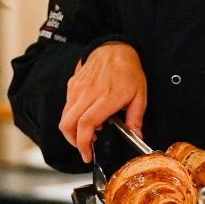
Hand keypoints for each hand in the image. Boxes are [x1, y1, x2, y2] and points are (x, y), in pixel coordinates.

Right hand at [60, 42, 146, 162]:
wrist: (114, 49)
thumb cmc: (128, 71)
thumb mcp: (140, 95)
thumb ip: (136, 118)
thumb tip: (137, 137)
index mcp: (106, 98)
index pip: (86, 125)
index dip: (83, 144)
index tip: (87, 155)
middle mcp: (87, 93)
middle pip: (68, 124)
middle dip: (74, 142)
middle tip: (86, 148)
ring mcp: (77, 88)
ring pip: (64, 117)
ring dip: (73, 131)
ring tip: (89, 132)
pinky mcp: (72, 85)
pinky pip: (67, 107)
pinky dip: (72, 118)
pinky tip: (86, 117)